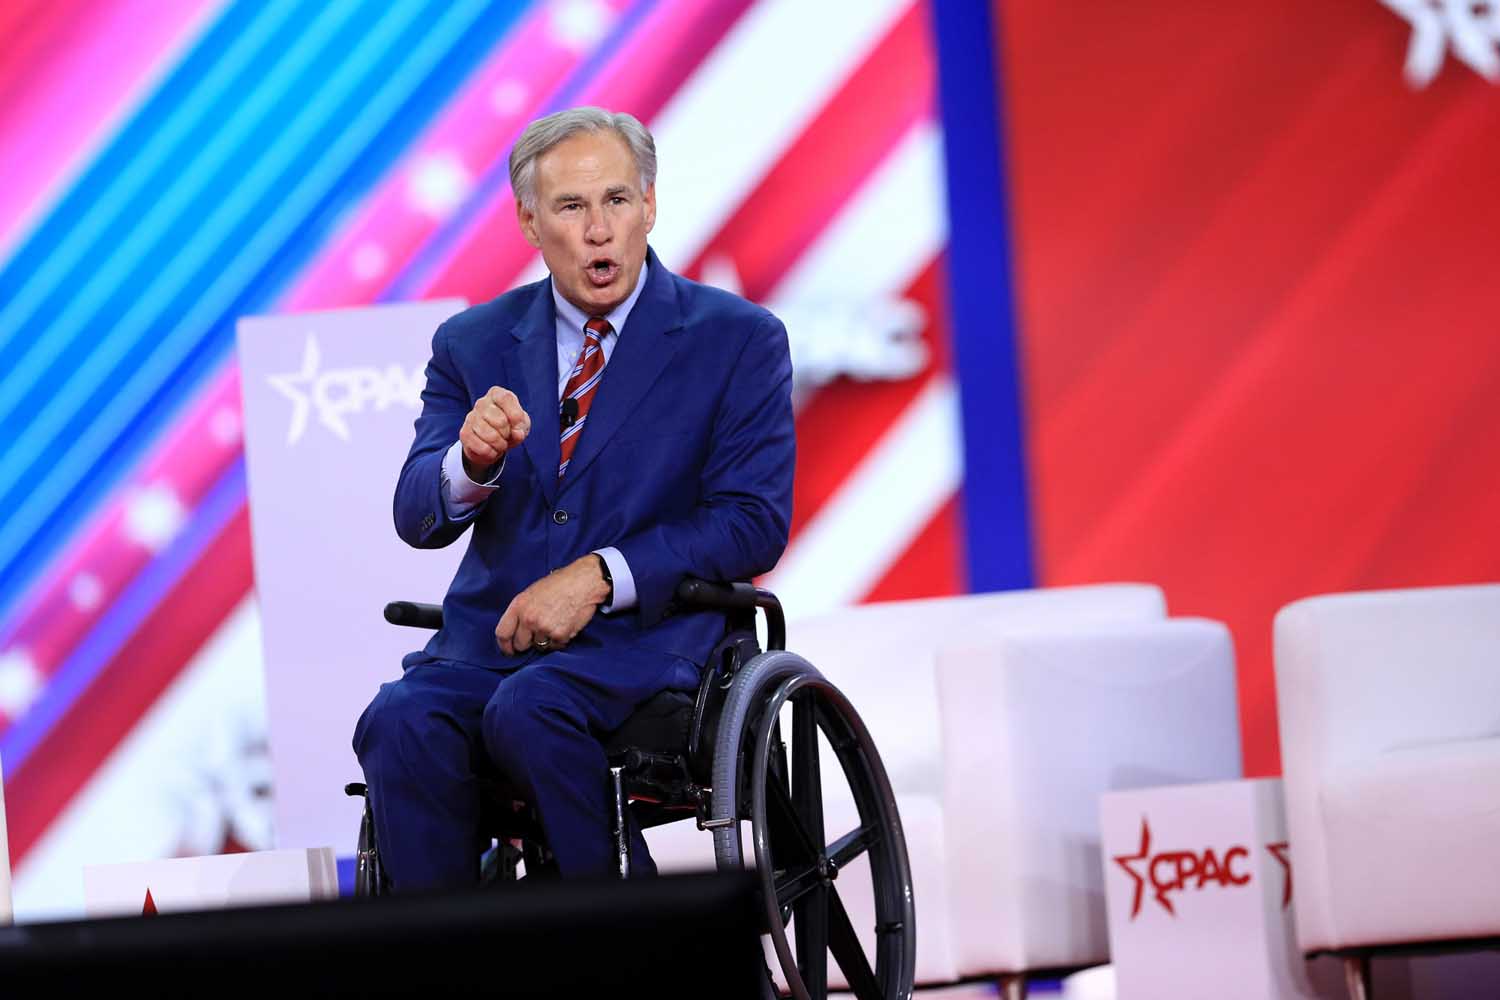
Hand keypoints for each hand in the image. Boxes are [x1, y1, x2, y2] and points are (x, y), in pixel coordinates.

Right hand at [461, 387, 530, 477]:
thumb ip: (521, 427)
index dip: (515, 415)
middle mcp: (481, 403)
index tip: (519, 427)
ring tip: (500, 443)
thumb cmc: (509, 428)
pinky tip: (491, 449)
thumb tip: (517, 433)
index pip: (505, 398)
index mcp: (496, 394)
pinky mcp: (464, 433)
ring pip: (490, 436)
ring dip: (500, 445)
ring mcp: (470, 417)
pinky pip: (482, 448)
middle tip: (507, 435)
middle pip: (500, 421)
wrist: (491, 443)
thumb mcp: (521, 426)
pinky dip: (491, 453)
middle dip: (508, 433)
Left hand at [496, 556, 611, 655]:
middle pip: (520, 644)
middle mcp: (528, 619)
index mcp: (518, 606)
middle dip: (527, 643)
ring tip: (555, 623)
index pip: (502, 633)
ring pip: (540, 646)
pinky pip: (556, 646)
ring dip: (546, 640)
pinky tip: (565, 624)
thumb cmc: (559, 584)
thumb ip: (521, 611)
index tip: (509, 650)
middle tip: (538, 634)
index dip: (505, 646)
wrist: (584, 582)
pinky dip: (560, 639)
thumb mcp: (532, 592)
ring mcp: (544, 628)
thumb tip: (517, 630)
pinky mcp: (560, 635)